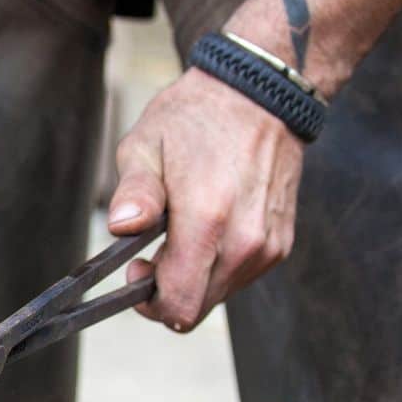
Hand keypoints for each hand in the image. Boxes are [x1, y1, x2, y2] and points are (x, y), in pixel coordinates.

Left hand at [107, 68, 303, 331]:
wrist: (259, 94)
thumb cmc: (194, 118)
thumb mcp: (146, 146)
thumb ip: (134, 194)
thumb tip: (122, 227)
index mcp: (208, 221)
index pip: (179, 305)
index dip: (150, 302)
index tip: (138, 270)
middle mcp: (245, 241)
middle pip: (197, 308)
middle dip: (168, 290)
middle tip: (154, 251)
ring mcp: (267, 246)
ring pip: (218, 295)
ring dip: (194, 277)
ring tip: (183, 231)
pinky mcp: (280, 244)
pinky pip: (240, 277)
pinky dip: (218, 266)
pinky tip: (210, 229)